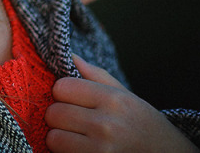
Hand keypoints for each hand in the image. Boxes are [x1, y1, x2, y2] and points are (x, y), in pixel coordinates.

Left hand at [45, 55, 199, 152]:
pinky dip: (66, 152)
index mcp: (113, 100)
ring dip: (60, 137)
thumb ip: (96, 76)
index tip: (70, 98)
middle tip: (72, 119)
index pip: (62, 88)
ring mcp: (100, 150)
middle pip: (54, 113)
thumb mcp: (127, 96)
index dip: (62, 92)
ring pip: (53, 138)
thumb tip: (71, 56)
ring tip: (75, 136)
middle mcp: (106, 125)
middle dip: (58, 115)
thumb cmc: (145, 125)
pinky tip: (80, 148)